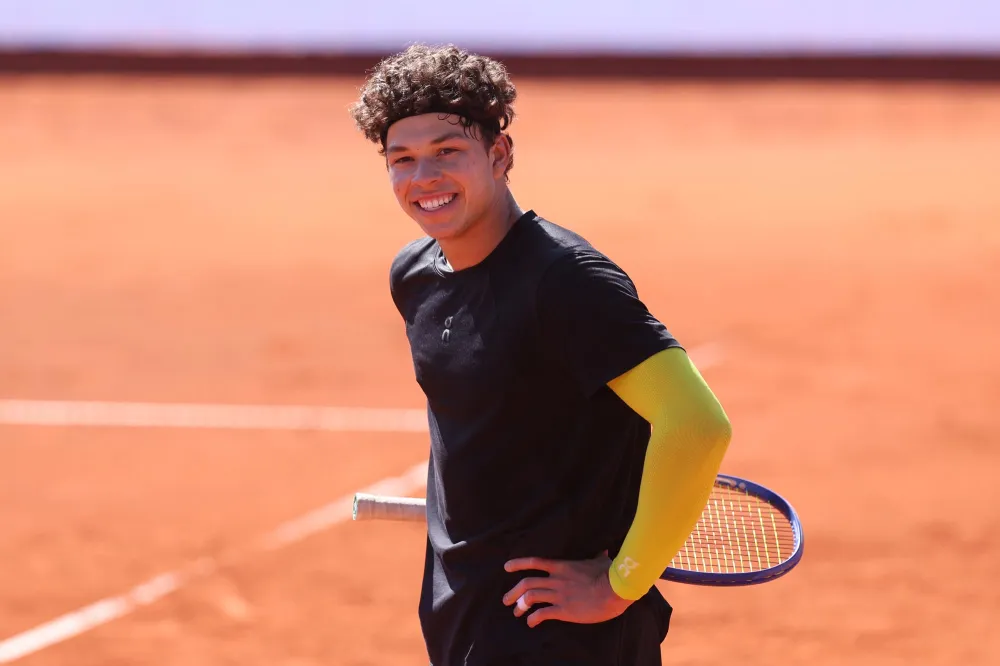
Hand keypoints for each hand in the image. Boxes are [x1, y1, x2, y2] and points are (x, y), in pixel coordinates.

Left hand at [501, 551, 634, 627]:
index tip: (506, 567)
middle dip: (514, 592)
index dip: (518, 564)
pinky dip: (533, 618)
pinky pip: (543, 614)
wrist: (614, 589)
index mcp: (562, 567)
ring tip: (516, 612)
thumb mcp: (601, 561)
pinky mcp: (564, 610)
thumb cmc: (609, 573)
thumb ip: (598, 556)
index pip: (534, 562)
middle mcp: (556, 580)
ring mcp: (558, 595)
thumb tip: (604, 551)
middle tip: (506, 600)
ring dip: (520, 606)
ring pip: (531, 598)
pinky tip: (531, 623)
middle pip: (527, 583)